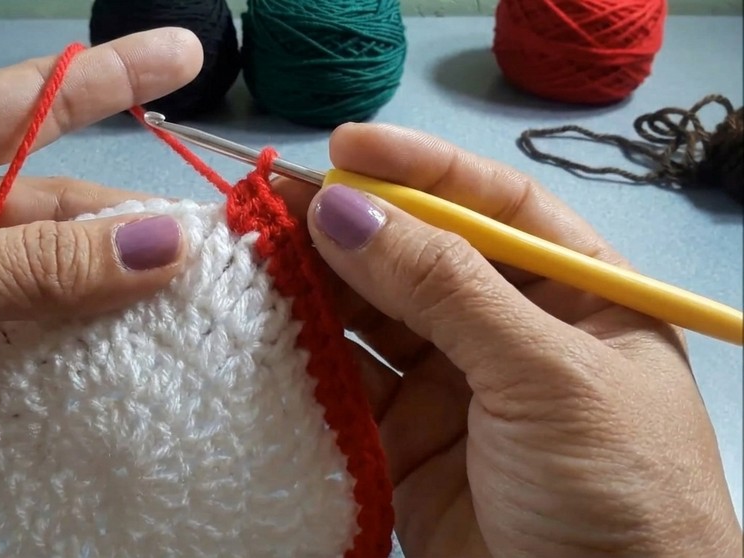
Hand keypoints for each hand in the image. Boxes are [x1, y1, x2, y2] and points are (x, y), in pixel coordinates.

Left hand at [0, 28, 202, 549]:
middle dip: (128, 227)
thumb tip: (167, 243)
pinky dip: (82, 366)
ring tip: (196, 314)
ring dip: (114, 304)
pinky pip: (35, 356)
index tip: (184, 53)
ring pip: (55, 288)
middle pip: (56, 210)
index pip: (26, 101)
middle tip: (213, 252)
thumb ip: (35, 268)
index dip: (111, 76)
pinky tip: (139, 371)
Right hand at [275, 124, 742, 556]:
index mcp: (576, 296)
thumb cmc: (618, 493)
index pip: (494, 207)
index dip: (421, 171)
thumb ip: (446, 288)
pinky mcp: (403, 443)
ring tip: (256, 257)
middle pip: (419, 258)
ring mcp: (454, 388)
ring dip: (318, 287)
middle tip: (273, 203)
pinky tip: (266, 328)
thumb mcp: (546, 374)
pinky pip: (347, 384)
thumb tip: (345, 208)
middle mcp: (510, 331)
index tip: (345, 148)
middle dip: (352, 227)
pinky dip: (307, 357)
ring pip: (373, 317)